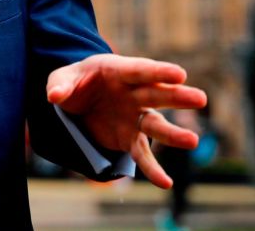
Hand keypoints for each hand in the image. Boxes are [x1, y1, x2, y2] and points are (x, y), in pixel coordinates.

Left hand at [46, 54, 207, 188]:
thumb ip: (59, 84)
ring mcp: (135, 116)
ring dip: (173, 134)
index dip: (159, 72)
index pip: (140, 70)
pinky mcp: (130, 138)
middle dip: (177, 97)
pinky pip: (142, 154)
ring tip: (192, 141)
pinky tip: (166, 183)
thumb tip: (55, 96)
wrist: (77, 98)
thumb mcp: (61, 77)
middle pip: (157, 95)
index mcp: (118, 71)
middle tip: (200, 98)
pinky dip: (152, 169)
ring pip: (156, 125)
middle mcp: (134, 93)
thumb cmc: (74, 81)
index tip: (180, 74)